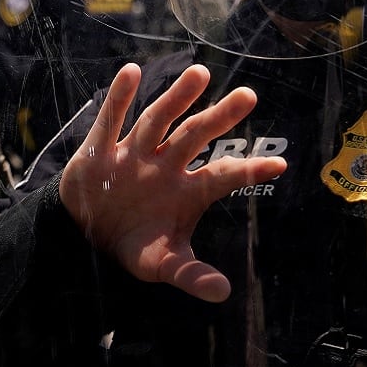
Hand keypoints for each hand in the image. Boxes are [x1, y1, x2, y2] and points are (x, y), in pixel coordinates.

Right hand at [59, 63, 286, 303]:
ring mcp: (134, 153)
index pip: (222, 177)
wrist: (85, 234)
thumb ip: (190, 276)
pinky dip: (119, 98)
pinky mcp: (101, 150)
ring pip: (158, 120)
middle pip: (195, 136)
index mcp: (186, 191)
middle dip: (220, 117)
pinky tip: (132, 73)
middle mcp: (165, 165)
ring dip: (177, 98)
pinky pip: (111, 120)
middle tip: (249, 97)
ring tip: (200, 73)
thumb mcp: (161, 263)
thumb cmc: (134, 242)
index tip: (280, 166)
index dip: (248, 170)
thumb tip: (224, 294)